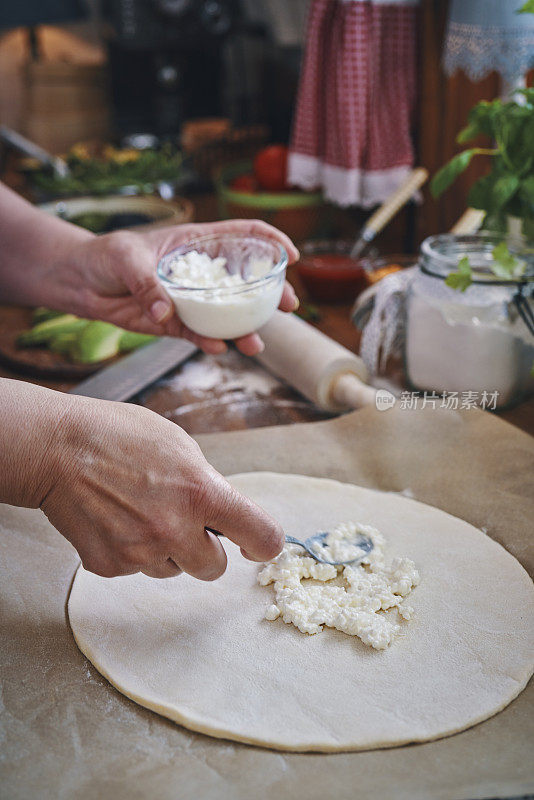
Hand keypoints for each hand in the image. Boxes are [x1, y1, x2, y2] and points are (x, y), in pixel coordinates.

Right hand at [40, 392, 283, 578]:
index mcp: (202, 491)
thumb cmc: (118, 436)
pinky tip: (114, 519)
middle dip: (203, 550)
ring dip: (165, 549)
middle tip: (181, 522)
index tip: (255, 545)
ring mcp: (141, 551)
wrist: (56, 448)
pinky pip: (136, 569)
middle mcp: (175, 528)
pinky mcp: (110, 565)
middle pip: (214, 568)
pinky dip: (130, 550)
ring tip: (138, 510)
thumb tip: (222, 513)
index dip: (264, 544)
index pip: (261, 535)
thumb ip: (206, 482)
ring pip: (173, 569)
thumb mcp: (179, 445)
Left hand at [55, 219, 299, 356]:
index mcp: (197, 242)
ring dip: (244, 329)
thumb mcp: (126, 259)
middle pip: (245, 280)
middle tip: (288, 306)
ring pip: (226, 315)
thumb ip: (148, 284)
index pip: (243, 235)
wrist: (80, 282)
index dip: (270, 241)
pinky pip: (197, 335)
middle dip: (270, 293)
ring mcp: (190, 299)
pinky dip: (209, 342)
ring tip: (256, 343)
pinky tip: (220, 348)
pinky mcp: (173, 324)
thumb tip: (166, 312)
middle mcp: (200, 272)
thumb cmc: (105, 255)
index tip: (290, 256)